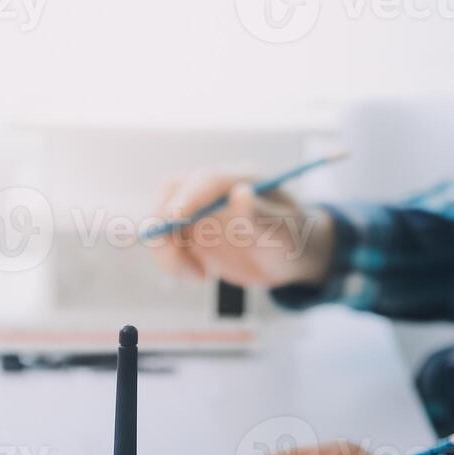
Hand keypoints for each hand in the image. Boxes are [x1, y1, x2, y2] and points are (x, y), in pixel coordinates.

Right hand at [150, 172, 332, 287]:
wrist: (289, 257)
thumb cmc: (293, 241)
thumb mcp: (284, 233)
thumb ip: (261, 215)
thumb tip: (241, 193)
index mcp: (241, 178)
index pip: (205, 180)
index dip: (187, 198)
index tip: (174, 221)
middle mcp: (214, 189)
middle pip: (171, 192)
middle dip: (165, 224)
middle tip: (179, 260)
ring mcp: (198, 208)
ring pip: (161, 218)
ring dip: (167, 250)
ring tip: (199, 276)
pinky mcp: (189, 229)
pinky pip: (165, 242)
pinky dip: (172, 261)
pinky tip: (201, 275)